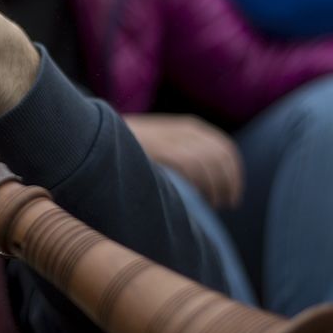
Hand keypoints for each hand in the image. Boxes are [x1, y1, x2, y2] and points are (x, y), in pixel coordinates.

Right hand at [124, 113, 243, 207]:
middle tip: (224, 204)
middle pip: (221, 158)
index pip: (226, 150)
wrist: (98, 135)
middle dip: (228, 184)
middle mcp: (185, 131)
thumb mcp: (164, 143)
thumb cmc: (131, 146)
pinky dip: (196, 183)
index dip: (234, 175)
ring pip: (208, 163)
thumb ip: (185, 153)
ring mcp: (172, 138)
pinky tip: (194, 197)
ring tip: (209, 205)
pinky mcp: (161, 148)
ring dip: (214, 187)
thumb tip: (211, 181)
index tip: (232, 196)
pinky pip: (190, 165)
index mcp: (191, 127)